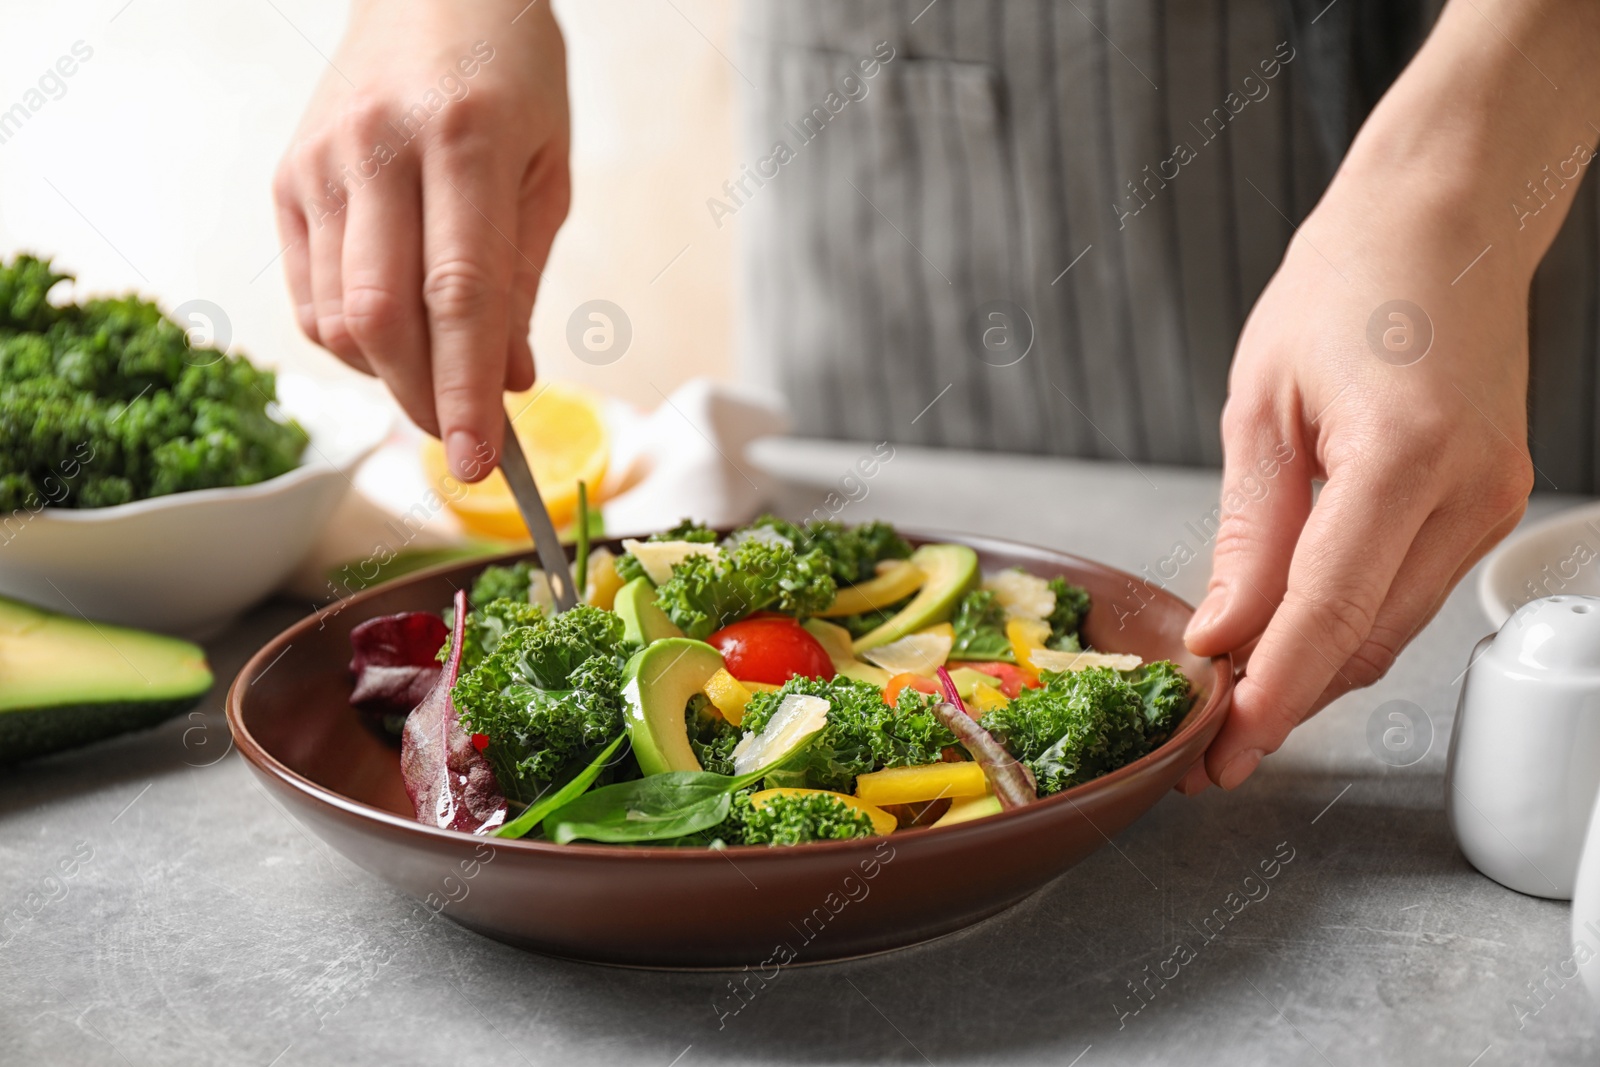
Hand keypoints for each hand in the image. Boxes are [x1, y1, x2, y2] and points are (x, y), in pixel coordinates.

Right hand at [273, 0, 568, 478]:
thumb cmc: (509, 78)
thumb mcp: (547, 171)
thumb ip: (522, 280)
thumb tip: (508, 382)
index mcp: (464, 139)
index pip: (460, 296)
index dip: (470, 391)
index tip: (483, 462)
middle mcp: (377, 149)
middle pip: (386, 319)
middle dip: (426, 401)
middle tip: (467, 440)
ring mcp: (320, 164)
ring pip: (339, 318)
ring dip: (391, 378)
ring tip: (440, 380)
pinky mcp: (287, 180)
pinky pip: (310, 297)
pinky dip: (353, 343)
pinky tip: (397, 338)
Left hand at [1178, 164, 1534, 791]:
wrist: (1444, 219)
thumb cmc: (1345, 286)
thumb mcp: (1262, 406)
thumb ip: (1248, 535)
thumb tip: (1223, 635)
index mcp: (1405, 456)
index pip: (1328, 614)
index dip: (1271, 697)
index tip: (1221, 753)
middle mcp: (1469, 492)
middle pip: (1365, 640)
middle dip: (1285, 700)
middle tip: (1209, 747)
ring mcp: (1493, 502)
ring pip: (1390, 628)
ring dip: (1315, 668)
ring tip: (1234, 693)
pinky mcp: (1491, 502)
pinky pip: (1409, 591)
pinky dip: (1348, 621)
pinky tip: (1291, 631)